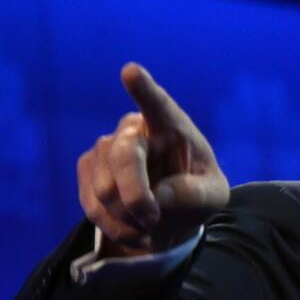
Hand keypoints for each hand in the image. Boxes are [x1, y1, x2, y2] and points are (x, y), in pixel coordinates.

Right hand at [77, 63, 228, 256]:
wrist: (168, 213)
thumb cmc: (195, 194)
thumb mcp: (212, 198)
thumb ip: (195, 195)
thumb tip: (160, 195)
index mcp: (171, 124)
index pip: (157, 104)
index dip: (143, 89)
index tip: (131, 71)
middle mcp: (134, 128)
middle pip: (123, 157)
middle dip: (136, 197)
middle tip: (153, 220)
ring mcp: (105, 147)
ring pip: (105, 189)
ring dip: (129, 219)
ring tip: (150, 226)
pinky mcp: (87, 168)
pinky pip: (92, 205)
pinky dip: (115, 227)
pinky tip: (133, 228)